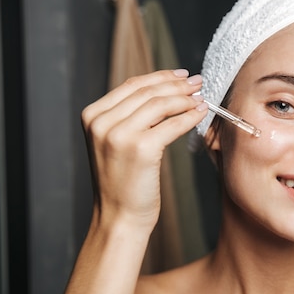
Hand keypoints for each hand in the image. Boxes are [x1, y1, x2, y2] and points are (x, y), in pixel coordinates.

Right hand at [81, 69, 206, 233]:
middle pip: (147, 91)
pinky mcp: (140, 149)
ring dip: (185, 99)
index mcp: (92, 116)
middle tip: (198, 83)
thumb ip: (129, 117)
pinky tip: (200, 114)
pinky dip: (189, 117)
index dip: (160, 76)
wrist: (119, 217)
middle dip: (177, 84)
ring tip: (201, 98)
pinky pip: (172, 125)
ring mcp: (118, 135)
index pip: (131, 85)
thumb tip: (165, 91)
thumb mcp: (115, 143)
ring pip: (160, 104)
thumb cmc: (123, 182)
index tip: (181, 75)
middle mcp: (101, 122)